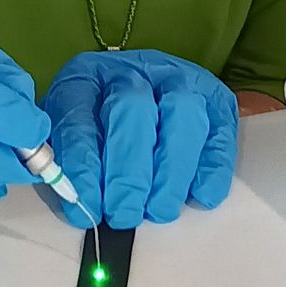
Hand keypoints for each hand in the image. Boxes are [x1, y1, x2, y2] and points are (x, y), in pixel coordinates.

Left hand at [41, 49, 238, 228]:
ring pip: (181, 112)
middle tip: (124, 213)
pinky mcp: (215, 101)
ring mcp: (178, 82)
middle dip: (128, 170)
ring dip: (171, 169)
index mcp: (86, 78)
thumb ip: (68, 161)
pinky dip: (212, 167)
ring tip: (160, 210)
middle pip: (131, 109)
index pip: (80, 115)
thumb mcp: (70, 136)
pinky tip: (200, 197)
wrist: (144, 94)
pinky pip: (219, 130)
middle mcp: (133, 72)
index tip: (89, 206)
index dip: (83, 164)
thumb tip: (66, 198)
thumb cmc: (100, 128)